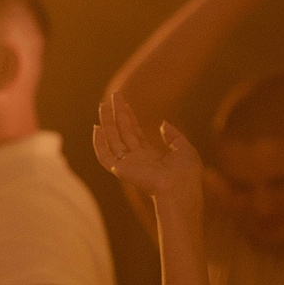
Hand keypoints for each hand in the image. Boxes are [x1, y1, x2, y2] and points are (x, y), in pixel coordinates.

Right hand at [92, 94, 203, 223]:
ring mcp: (128, 165)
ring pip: (113, 139)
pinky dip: (99, 143)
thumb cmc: (186, 175)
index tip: (125, 102)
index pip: (135, 133)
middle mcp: (137, 160)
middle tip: (114, 94)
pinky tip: (97, 128)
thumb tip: (162, 124)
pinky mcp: (121, 170)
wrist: (180, 190)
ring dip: (108, 122)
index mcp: (151, 156)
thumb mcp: (185, 149)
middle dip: (118, 113)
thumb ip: (174, 136)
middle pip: (123, 132)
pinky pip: (105, 156)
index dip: (130, 117)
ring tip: (103, 104)